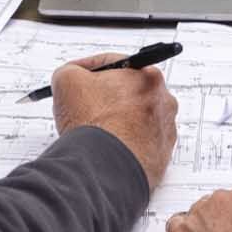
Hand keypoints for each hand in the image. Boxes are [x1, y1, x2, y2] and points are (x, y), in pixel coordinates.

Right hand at [52, 52, 177, 189]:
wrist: (104, 168)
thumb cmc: (92, 123)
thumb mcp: (66, 80)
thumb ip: (70, 71)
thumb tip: (71, 75)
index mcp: (148, 76)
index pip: (113, 64)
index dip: (88, 69)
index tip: (76, 78)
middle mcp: (164, 102)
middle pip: (127, 92)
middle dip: (105, 96)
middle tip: (83, 105)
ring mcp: (164, 130)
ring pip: (135, 118)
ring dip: (116, 120)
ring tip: (94, 130)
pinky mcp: (160, 156)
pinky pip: (139, 143)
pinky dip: (124, 143)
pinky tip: (106, 147)